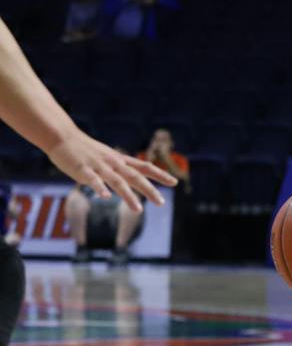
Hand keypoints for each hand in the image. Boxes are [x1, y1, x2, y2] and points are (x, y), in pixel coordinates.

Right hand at [47, 129, 174, 211]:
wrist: (62, 137)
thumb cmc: (85, 149)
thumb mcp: (107, 157)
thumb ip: (119, 168)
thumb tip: (130, 180)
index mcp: (120, 160)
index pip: (144, 167)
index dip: (160, 174)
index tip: (174, 183)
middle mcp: (113, 163)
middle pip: (135, 177)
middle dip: (149, 190)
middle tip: (161, 203)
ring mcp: (98, 166)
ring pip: (117, 181)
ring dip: (128, 196)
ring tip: (137, 209)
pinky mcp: (82, 169)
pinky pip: (93, 180)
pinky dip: (100, 188)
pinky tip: (105, 198)